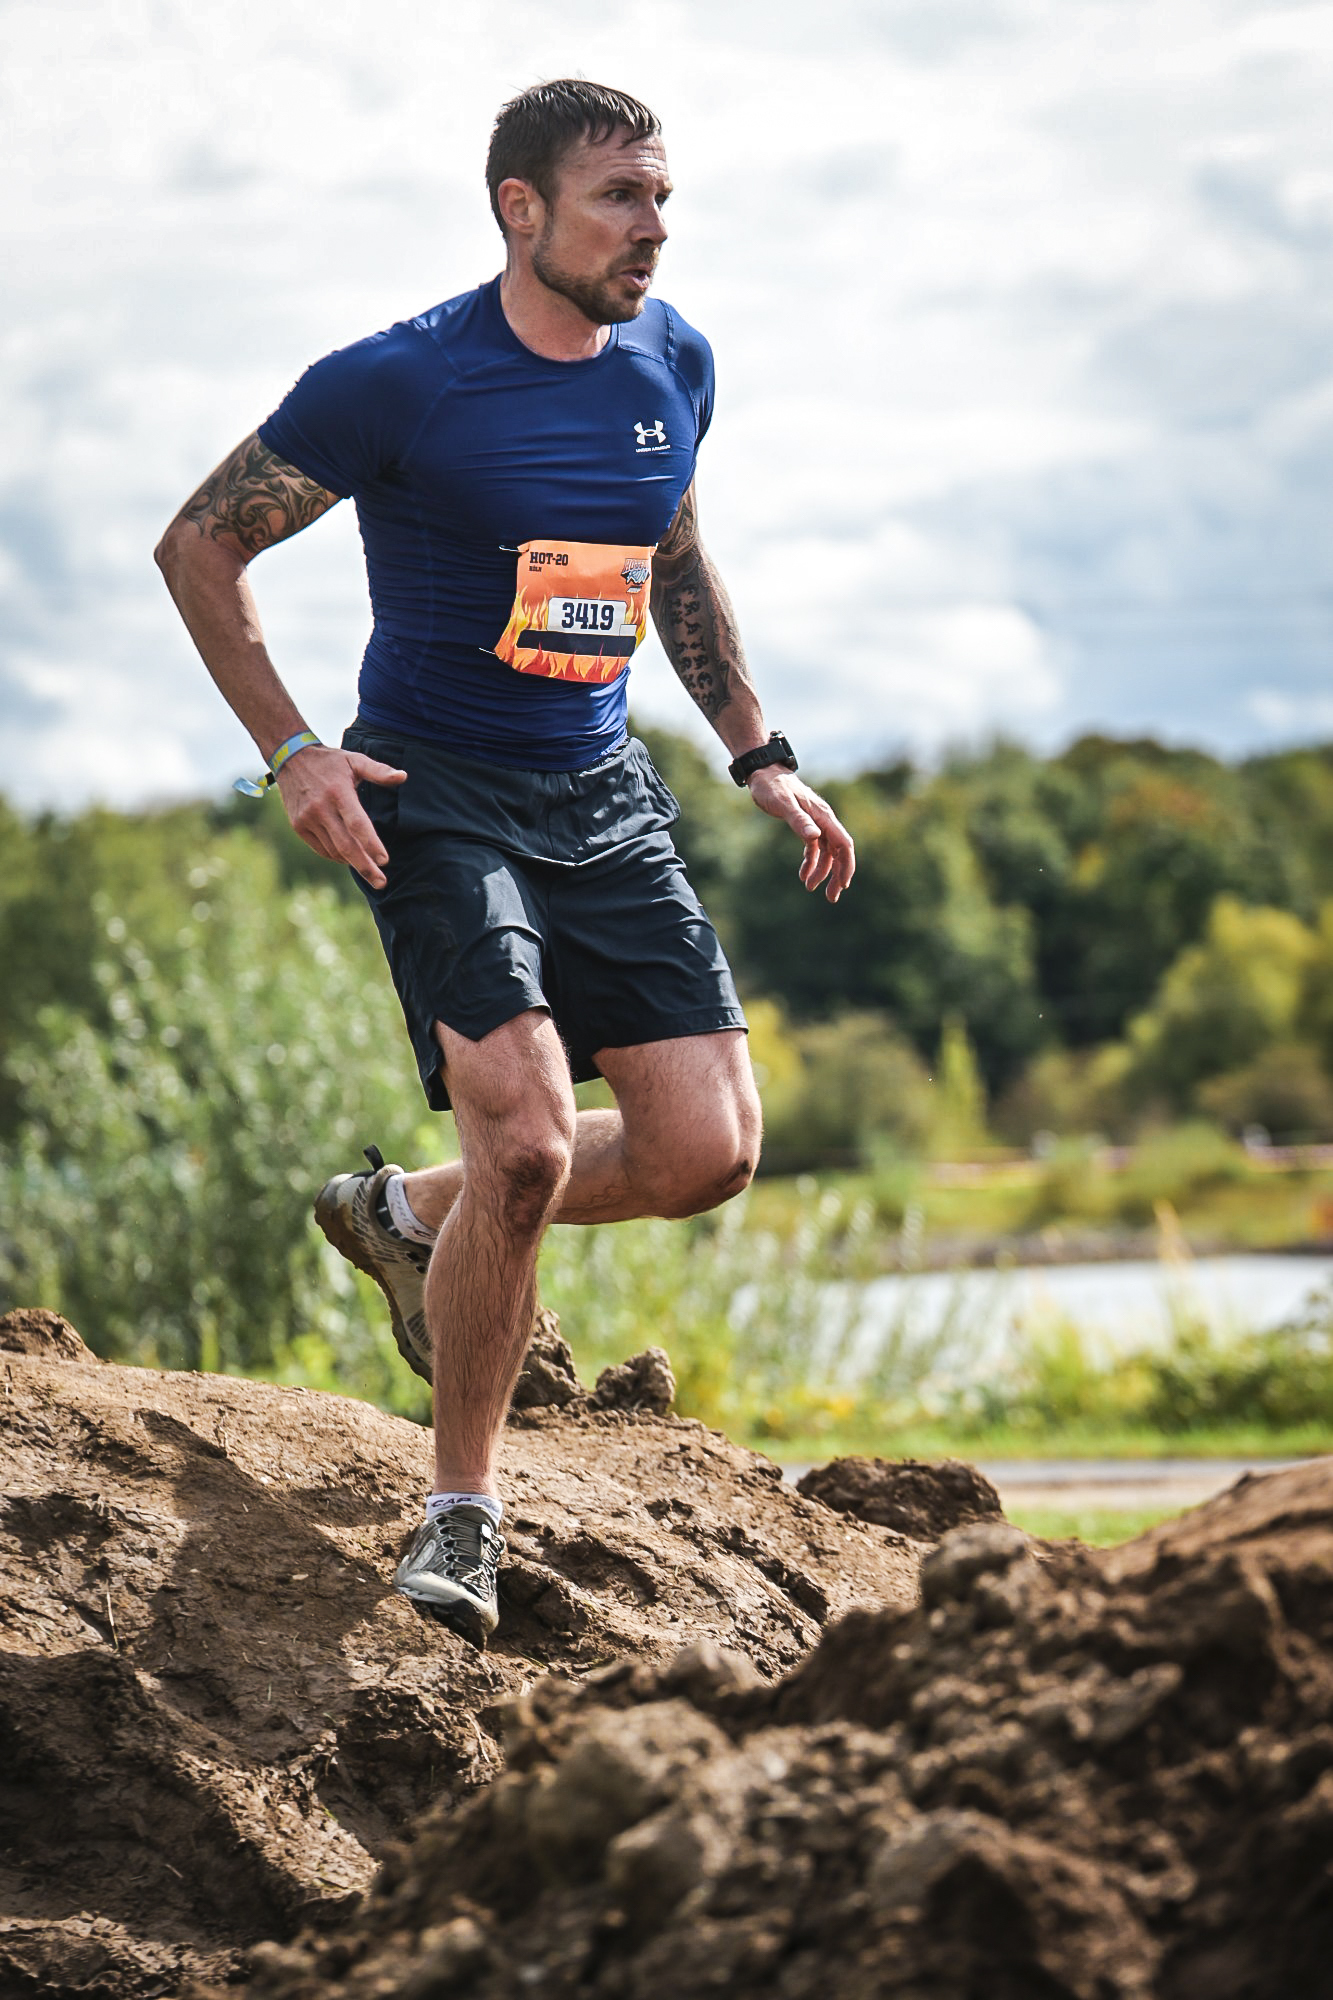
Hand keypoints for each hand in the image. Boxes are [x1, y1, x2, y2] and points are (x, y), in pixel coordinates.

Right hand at [275, 746, 405, 888]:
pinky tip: (350, 859)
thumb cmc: (330, 761)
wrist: (291, 759)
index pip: (357, 823)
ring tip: (370, 871)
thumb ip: (379, 771)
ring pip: (334, 850)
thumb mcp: (355, 760)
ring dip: (352, 862)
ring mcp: (307, 819)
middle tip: (381, 882)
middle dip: (365, 866)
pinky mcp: (299, 826)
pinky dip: (337, 856)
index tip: (385, 861)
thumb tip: (403, 777)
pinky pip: (321, 849)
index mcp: (338, 792)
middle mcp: (321, 808)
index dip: (371, 844)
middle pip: (346, 845)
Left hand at [746, 767, 854, 901]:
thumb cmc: (772, 787)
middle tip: (831, 897)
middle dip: (837, 875)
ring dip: (822, 872)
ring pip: (826, 853)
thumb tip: (815, 837)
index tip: (844, 885)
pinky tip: (803, 875)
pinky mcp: (806, 826)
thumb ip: (799, 821)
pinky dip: (811, 863)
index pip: (843, 844)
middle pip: (839, 852)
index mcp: (823, 816)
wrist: (763, 773)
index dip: (846, 865)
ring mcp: (816, 824)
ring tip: (810, 888)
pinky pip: (814, 848)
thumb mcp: (783, 804)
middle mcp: (824, 821)